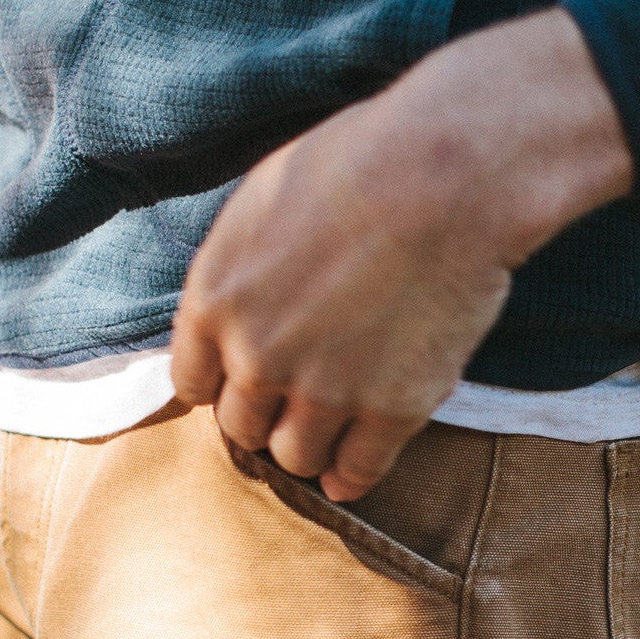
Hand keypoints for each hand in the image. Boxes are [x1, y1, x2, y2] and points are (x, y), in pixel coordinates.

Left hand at [171, 9, 632, 500]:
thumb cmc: (359, 161)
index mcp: (215, 299)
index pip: (192, 383)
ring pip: (294, 457)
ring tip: (326, 431)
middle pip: (241, 427)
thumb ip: (239, 267)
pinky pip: (356, 472)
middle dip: (264, 415)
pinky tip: (349, 473)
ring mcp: (324, 391)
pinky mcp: (388, 412)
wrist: (447, 175)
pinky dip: (349, 477)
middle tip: (291, 403)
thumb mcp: (264, 199)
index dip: (223, 382)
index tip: (246, 376)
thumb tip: (236, 307)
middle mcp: (258, 357)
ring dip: (306, 447)